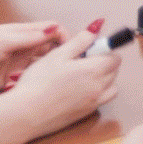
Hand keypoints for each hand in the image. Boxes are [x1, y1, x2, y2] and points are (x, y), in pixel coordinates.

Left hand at [0, 20, 69, 95]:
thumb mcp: (3, 40)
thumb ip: (29, 36)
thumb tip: (55, 28)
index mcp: (21, 33)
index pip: (50, 30)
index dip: (63, 36)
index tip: (73, 48)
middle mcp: (23, 48)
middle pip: (50, 48)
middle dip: (62, 55)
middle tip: (73, 66)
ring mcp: (18, 65)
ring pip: (43, 65)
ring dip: (52, 70)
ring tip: (63, 78)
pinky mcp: (12, 80)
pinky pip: (31, 80)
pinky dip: (38, 82)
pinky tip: (45, 87)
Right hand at [0, 29, 127, 143]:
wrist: (27, 113)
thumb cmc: (39, 82)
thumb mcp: (58, 54)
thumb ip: (80, 41)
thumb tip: (95, 30)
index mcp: (94, 71)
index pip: (115, 57)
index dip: (104, 50)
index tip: (89, 48)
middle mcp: (99, 88)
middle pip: (114, 71)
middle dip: (103, 62)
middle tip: (80, 60)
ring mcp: (94, 102)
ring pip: (111, 86)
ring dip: (103, 78)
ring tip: (81, 75)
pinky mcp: (86, 113)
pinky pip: (102, 99)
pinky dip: (97, 92)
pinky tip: (77, 88)